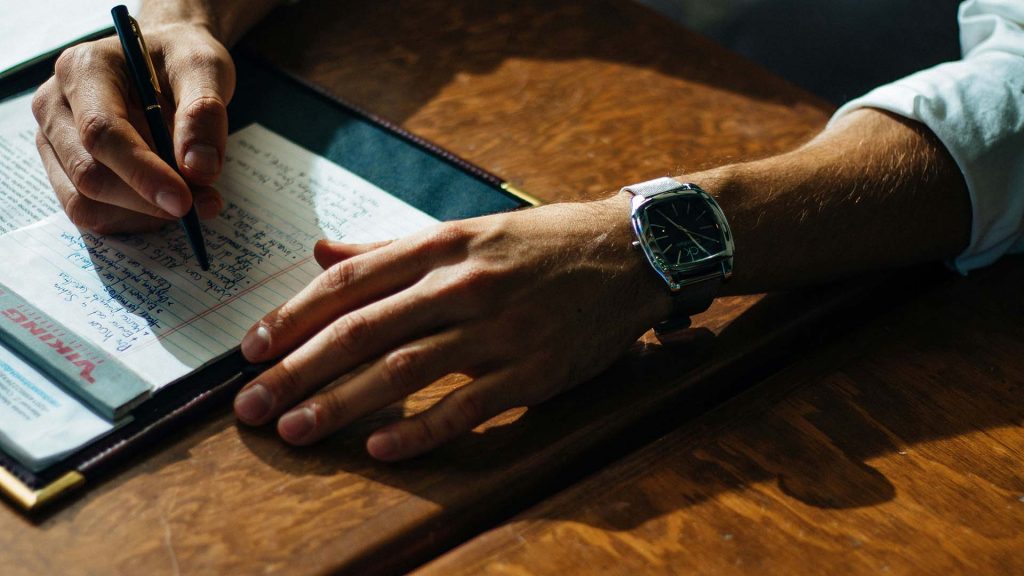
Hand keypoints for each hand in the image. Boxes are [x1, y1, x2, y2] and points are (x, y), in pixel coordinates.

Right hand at [32, 22, 234, 233]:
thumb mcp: (204, 68)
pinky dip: (136, 219)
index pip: (101, 132)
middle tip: (205, 203)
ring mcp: (54, 141)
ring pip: (86, 203)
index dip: (143, 173)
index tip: (184, 201)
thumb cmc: (180, 59)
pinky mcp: (65, 170)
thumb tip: (199, 169)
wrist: (164, 61)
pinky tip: (166, 202)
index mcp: (84, 69)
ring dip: (144, 215)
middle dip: (149, 200)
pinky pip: (93, 213)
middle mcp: (56, 105)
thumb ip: (204, 113)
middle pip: (89, 174)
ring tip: (194, 199)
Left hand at [234, 194, 671, 459]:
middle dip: (296, 369)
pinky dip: (420, 431)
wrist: (630, 253)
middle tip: (250, 404)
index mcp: (442, 245)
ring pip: (402, 371)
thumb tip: (321, 252)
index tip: (252, 348)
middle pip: (362, 330)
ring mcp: (498, 330)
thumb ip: (390, 246)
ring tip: (294, 430)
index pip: (349, 281)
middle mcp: (463, 284)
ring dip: (340, 404)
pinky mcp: (532, 371)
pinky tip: (380, 451)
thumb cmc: (542, 244)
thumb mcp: (466, 230)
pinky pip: (466, 407)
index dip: (293, 316)